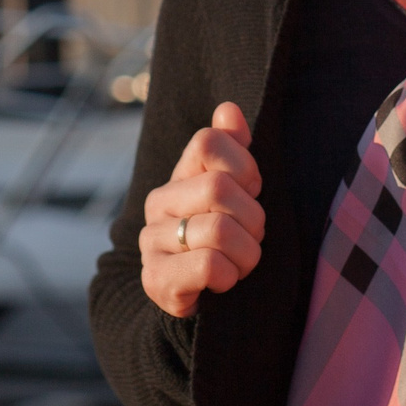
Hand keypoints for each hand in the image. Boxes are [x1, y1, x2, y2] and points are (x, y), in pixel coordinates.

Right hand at [139, 102, 265, 318]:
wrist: (194, 297)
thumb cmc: (223, 239)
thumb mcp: (234, 192)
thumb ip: (232, 148)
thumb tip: (228, 109)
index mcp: (179, 176)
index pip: (208, 141)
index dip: (244, 165)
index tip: (252, 190)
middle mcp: (159, 203)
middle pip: (218, 187)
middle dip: (252, 218)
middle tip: (253, 236)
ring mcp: (151, 241)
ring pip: (218, 230)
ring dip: (246, 253)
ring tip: (241, 261)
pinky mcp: (155, 279)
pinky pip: (208, 266)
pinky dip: (229, 276)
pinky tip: (224, 281)